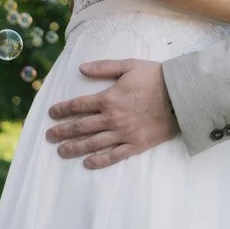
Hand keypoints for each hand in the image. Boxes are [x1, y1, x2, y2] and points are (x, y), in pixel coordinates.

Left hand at [44, 59, 177, 167]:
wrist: (180, 96)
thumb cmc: (155, 77)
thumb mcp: (129, 65)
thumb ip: (104, 68)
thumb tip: (82, 68)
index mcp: (108, 98)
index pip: (78, 105)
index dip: (62, 109)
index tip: (51, 113)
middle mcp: (112, 118)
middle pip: (81, 127)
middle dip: (62, 131)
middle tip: (49, 136)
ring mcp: (123, 134)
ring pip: (93, 143)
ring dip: (75, 148)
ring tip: (61, 152)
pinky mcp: (135, 145)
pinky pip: (113, 155)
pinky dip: (99, 161)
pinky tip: (88, 163)